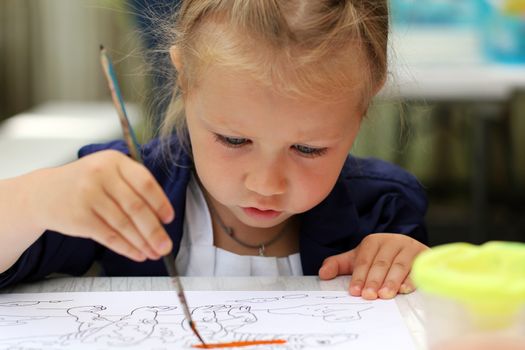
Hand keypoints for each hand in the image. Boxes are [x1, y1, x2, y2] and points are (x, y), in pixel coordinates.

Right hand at [33, 150, 174, 261]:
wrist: (42, 193)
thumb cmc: (83, 183)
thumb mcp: (107, 171)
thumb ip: (132, 186)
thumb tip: (161, 217)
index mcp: (114, 161)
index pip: (145, 182)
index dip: (161, 203)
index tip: (169, 219)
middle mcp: (101, 175)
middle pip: (136, 207)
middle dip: (155, 230)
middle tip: (166, 245)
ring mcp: (88, 196)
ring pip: (124, 224)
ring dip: (142, 242)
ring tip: (154, 253)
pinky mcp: (79, 217)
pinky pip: (109, 236)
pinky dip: (126, 248)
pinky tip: (137, 253)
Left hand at [318, 233, 427, 299]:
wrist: (409, 251)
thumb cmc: (380, 258)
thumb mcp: (358, 259)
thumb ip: (339, 265)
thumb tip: (322, 273)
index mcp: (374, 241)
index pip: (364, 259)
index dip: (359, 276)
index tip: (355, 292)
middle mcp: (392, 241)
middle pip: (382, 263)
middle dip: (374, 280)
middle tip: (369, 296)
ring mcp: (409, 247)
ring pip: (399, 265)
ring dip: (392, 281)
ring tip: (385, 295)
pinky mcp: (424, 256)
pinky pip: (418, 268)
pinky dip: (411, 279)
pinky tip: (404, 290)